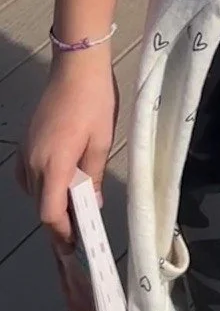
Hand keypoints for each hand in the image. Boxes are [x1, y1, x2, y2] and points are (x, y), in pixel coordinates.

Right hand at [19, 57, 118, 258]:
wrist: (76, 67)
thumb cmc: (94, 101)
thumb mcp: (102, 141)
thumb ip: (94, 176)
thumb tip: (93, 204)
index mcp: (54, 164)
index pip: (50, 212)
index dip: (62, 232)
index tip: (75, 243)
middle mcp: (34, 163)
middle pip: (41, 205)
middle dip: (59, 221)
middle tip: (80, 230)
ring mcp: (26, 153)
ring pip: (34, 192)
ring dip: (51, 202)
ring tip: (75, 206)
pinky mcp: (25, 143)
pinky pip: (30, 176)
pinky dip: (43, 185)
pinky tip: (60, 180)